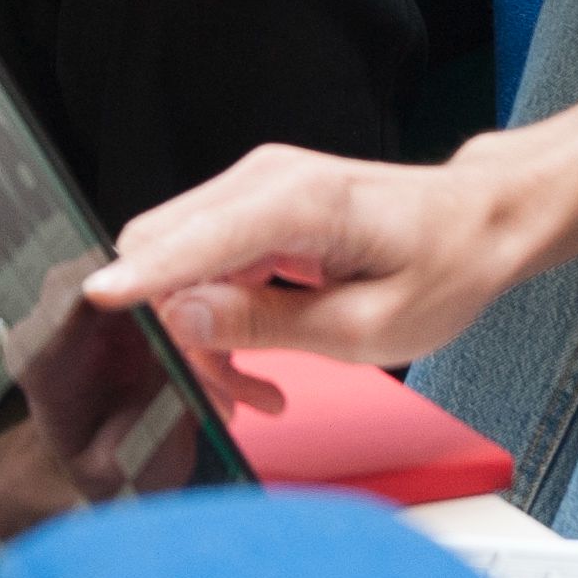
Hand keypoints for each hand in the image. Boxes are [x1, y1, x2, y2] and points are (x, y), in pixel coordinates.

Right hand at [82, 139, 532, 367]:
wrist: (481, 221)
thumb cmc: (445, 266)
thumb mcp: (369, 326)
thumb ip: (270, 323)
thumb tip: (186, 316)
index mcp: (298, 202)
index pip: (193, 238)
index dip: (141, 276)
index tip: (96, 302)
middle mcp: (265, 180)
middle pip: (166, 248)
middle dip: (175, 330)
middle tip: (225, 398)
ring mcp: (258, 189)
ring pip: (178, 262)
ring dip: (197, 332)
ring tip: (253, 393)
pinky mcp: (258, 208)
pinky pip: (205, 261)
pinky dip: (215, 315)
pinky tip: (256, 362)